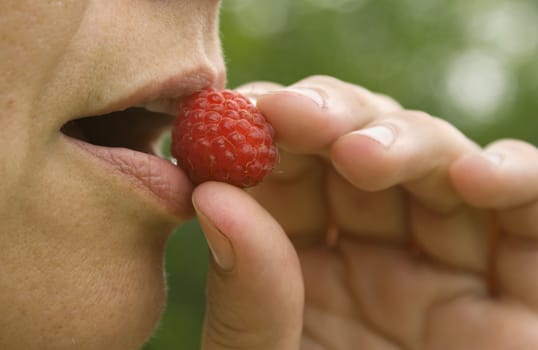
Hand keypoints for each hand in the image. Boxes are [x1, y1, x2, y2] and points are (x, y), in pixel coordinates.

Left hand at [192, 76, 537, 348]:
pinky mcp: (523, 283)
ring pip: (436, 159)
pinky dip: (514, 178)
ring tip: (361, 156)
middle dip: (327, 119)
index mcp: (306, 261)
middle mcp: (376, 249)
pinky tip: (477, 178)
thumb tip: (213, 195)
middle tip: (289, 116)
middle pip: (358, 146)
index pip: (288, 170)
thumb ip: (244, 296)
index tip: (236, 113)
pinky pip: (529, 207)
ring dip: (403, 140)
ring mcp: (449, 260)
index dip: (262, 132)